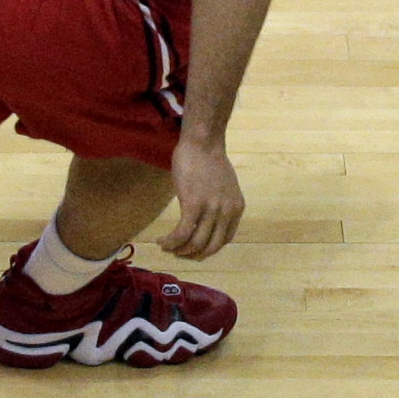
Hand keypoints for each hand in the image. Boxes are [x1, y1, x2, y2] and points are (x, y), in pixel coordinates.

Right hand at [162, 136, 242, 260]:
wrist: (202, 143)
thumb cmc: (209, 158)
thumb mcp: (224, 185)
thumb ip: (220, 202)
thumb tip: (207, 214)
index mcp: (236, 209)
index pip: (224, 239)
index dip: (208, 248)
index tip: (194, 248)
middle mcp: (226, 213)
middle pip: (211, 247)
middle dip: (194, 255)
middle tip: (179, 254)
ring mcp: (210, 210)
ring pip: (195, 243)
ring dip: (180, 250)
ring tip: (167, 248)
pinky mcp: (192, 205)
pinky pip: (182, 233)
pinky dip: (171, 242)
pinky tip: (162, 241)